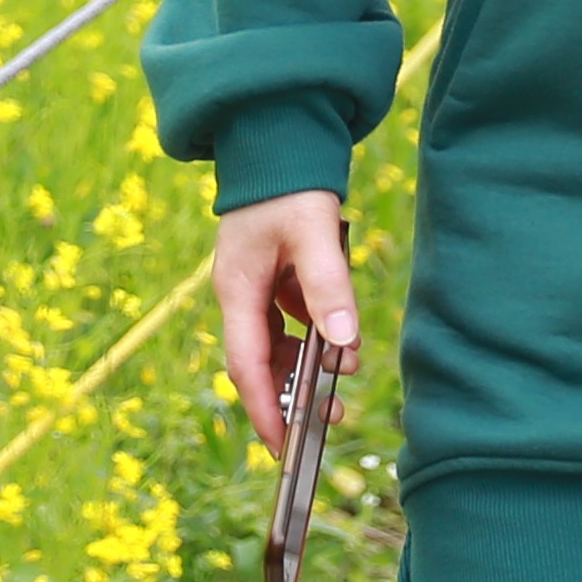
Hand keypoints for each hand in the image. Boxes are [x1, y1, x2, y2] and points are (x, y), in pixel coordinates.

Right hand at [214, 190, 360, 454]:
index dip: (263, 410)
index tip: (284, 447)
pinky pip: (291, 316)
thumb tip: (343, 344)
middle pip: (259, 362)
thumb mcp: (311, 234)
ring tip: (344, 378)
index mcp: (237, 291)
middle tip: (326, 420)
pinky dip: (314, 331)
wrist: (279, 134)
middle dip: (289, 395)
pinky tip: (341, 338)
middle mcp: (239, 294)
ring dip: (305, 364)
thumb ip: (327, 286)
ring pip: (277, 342)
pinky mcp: (273, 273)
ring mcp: (255, 284)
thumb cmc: (288, 183)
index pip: (246, 366)